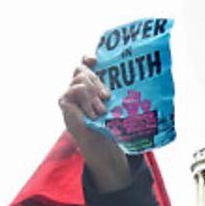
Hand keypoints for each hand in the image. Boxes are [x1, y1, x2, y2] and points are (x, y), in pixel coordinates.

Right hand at [58, 56, 132, 190]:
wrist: (101, 147)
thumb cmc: (109, 126)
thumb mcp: (115, 104)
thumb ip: (116, 92)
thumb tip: (140, 80)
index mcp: (90, 85)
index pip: (85, 63)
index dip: (89, 59)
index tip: (97, 60)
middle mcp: (77, 87)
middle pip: (83, 69)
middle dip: (97, 81)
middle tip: (107, 97)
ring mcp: (69, 94)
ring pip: (81, 78)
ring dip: (93, 94)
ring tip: (101, 111)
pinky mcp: (64, 101)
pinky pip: (75, 89)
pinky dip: (86, 100)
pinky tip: (92, 114)